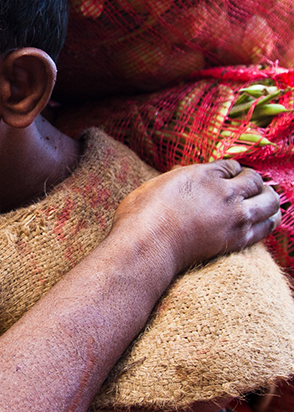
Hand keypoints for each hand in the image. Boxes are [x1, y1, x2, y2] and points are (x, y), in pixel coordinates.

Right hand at [112, 160, 280, 274]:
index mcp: (202, 174)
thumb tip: (181, 174)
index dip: (232, 172)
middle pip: (255, 180)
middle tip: (250, 188)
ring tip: (265, 201)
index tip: (230, 178)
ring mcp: (234, 215)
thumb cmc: (141, 216)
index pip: (231, 166)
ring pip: (270, 200)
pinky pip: (268, 225)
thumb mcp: (154, 185)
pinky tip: (268, 219)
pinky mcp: (238, 238)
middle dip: (254, 182)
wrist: (147, 245)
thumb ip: (175, 178)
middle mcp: (223, 191)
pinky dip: (271, 220)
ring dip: (269, 198)